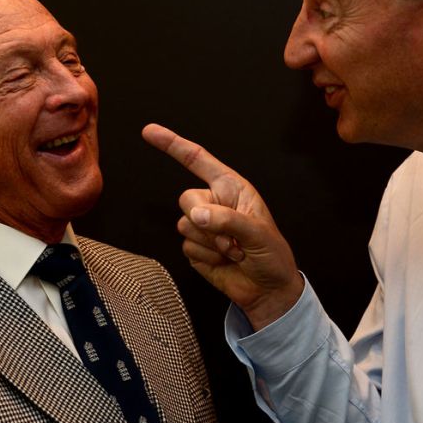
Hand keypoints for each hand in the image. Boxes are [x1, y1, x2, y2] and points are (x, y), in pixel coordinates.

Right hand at [142, 123, 304, 329]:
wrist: (267, 290)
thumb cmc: (271, 255)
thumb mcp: (257, 233)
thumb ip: (227, 220)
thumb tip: (197, 215)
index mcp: (232, 188)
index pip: (198, 160)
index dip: (173, 145)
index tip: (150, 132)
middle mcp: (214, 202)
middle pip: (186, 198)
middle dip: (207, 221)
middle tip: (233, 239)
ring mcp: (202, 226)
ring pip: (184, 225)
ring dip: (211, 243)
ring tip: (233, 251)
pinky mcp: (195, 248)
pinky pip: (186, 247)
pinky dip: (206, 257)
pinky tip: (225, 261)